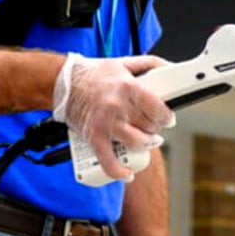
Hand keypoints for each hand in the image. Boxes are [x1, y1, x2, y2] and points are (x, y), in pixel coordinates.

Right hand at [52, 54, 174, 179]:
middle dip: (155, 128)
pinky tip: (127, 173)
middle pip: (149, 127)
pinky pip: (109, 161)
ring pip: (136, 143)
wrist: (63, 82)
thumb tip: (171, 68)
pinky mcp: (93, 137)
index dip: (167, 117)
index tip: (167, 118)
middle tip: (152, 125)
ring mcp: (105, 124)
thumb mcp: (125, 62)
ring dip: (145, 145)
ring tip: (146, 141)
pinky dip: (119, 171)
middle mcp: (118, 107)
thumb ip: (151, 64)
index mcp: (128, 88)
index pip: (158, 109)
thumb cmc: (95, 73)